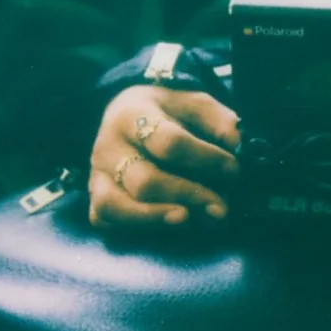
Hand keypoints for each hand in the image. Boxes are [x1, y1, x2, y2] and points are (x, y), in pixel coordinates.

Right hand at [89, 85, 240, 230]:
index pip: (168, 142)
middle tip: (221, 206)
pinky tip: (167, 226)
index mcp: (133, 115)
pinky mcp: (94, 196)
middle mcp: (108, 147)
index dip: (205, 159)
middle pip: (145, 181)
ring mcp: (97, 174)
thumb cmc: (169, 112)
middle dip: (188, 196)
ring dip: (156, 218)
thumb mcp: (196, 103)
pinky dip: (133, 227)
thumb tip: (236, 144)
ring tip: (189, 220)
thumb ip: (219, 121)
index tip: (233, 169)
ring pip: (115, 206)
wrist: (130, 110)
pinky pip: (103, 219)